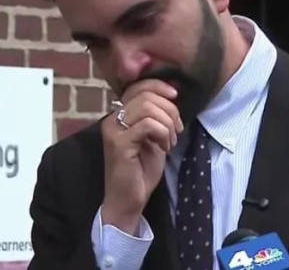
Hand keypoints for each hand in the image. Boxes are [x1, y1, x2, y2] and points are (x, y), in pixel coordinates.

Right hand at [101, 79, 184, 234]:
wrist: (127, 201)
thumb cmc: (140, 171)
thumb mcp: (153, 138)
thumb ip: (157, 117)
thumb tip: (171, 95)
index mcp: (119, 115)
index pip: (138, 87)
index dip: (159, 86)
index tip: (176, 96)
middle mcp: (112, 119)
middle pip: (146, 95)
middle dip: (169, 110)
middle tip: (177, 130)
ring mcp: (113, 131)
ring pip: (148, 107)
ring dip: (168, 123)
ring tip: (170, 141)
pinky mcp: (119, 144)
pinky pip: (148, 125)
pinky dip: (163, 133)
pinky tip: (164, 148)